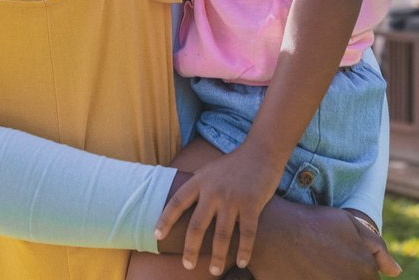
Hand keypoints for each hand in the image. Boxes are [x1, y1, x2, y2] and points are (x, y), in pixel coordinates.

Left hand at [154, 145, 279, 275]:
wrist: (262, 151)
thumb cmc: (234, 164)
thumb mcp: (209, 170)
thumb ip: (197, 185)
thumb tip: (181, 201)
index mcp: (199, 181)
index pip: (176, 202)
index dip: (165, 220)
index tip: (157, 235)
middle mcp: (213, 191)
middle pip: (196, 225)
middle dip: (190, 249)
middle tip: (187, 265)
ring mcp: (232, 198)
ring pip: (221, 234)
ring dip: (217, 256)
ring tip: (214, 270)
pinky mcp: (251, 204)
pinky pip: (246, 233)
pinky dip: (243, 250)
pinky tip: (241, 262)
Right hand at [247, 200, 401, 279]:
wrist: (274, 232)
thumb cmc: (313, 224)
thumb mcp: (350, 225)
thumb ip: (378, 249)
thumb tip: (396, 272)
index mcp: (363, 273)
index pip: (370, 279)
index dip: (357, 268)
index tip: (340, 259)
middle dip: (343, 273)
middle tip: (324, 261)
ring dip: (328, 276)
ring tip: (315, 265)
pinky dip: (315, 278)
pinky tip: (306, 271)